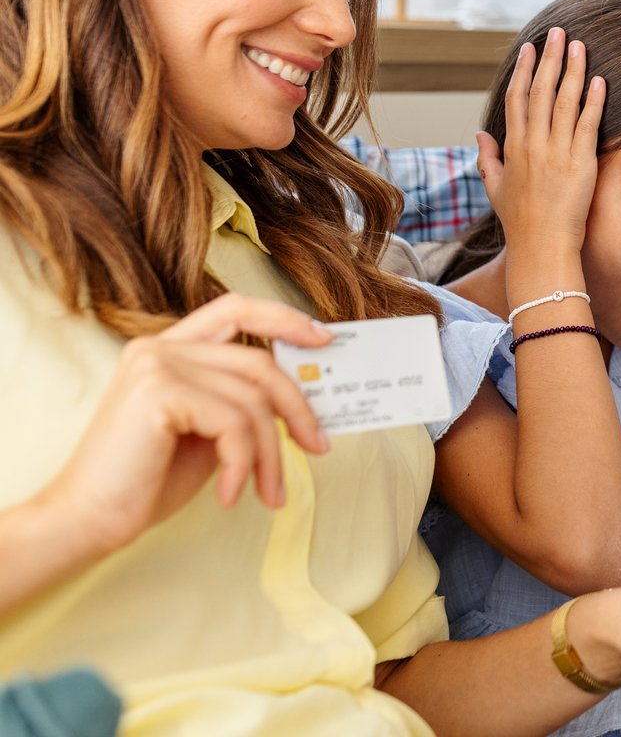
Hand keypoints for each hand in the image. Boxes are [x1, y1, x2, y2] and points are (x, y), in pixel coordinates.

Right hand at [38, 293, 330, 558]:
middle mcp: (159, 347)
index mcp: (169, 349)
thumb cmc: (146, 481)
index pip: (235, 309)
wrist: (87, 521)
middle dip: (298, 409)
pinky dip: (243, 464)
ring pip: (252, 400)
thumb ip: (242, 403)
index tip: (324, 340)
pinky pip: (233, 423)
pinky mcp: (158, 392)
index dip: (284, 318)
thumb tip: (306, 398)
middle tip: (320, 447)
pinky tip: (231, 495)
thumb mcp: (207, 431)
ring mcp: (156, 365)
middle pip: (259, 364)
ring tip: (271, 493)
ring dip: (271, 454)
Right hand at [476, 28, 605, 249]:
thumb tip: (480, 133)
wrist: (541, 246)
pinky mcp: (580, 162)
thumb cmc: (519, 221)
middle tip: (558, 32)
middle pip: (542, 90)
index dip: (525, 69)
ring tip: (580, 45)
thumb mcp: (495, 187)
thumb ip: (487, 158)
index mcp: (513, 146)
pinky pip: (588, 124)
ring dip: (573, 70)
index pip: (518, 97)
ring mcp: (557, 151)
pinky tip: (599, 80)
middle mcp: (534, 144)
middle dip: (550, 58)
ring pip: (565, 101)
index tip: (531, 48)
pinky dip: (594, 101)